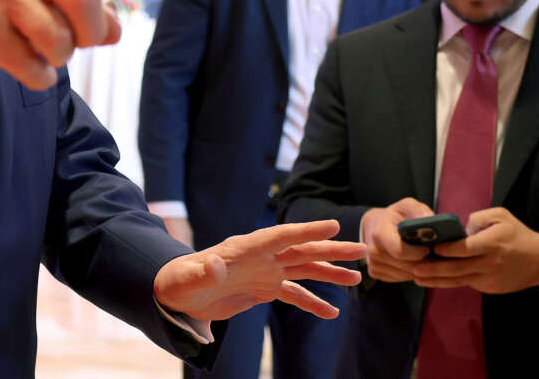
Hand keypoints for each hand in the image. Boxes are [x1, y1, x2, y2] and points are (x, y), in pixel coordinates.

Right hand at [0, 0, 151, 88]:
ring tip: (46, 50)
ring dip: (60, 58)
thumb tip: (114, 32)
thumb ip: (90, 14)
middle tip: (81, 41)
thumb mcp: (54, 1)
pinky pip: (34, 67)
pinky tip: (31, 67)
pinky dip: (41, 77)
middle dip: (90, 33)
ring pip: (59, 41)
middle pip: (84, 1)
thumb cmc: (18, 9)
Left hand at [152, 220, 364, 321]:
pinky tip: (332, 313)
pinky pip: (293, 295)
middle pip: (301, 249)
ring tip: (357, 278)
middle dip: (331, 248)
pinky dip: (312, 303)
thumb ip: (203, 271)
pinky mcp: (263, 289)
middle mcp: (259, 257)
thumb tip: (215, 265)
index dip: (306, 230)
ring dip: (329, 273)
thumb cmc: (178, 281)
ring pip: (303, 269)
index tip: (333, 225)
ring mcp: (264, 272)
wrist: (176, 294)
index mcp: (244, 248)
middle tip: (362, 248)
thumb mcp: (187, 278)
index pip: (280, 236)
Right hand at [361, 197, 431, 282]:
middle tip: (435, 254)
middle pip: (408, 266)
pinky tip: (413, 261)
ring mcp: (373, 264)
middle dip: (426, 262)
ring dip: (421, 269)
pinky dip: (411, 273)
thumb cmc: (394, 216)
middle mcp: (373, 250)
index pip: (400, 251)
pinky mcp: (375, 273)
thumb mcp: (406, 206)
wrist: (374, 225)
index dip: (419, 252)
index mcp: (380, 233)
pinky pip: (402, 279)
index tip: (429, 248)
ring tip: (425, 256)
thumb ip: (419, 211)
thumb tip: (430, 220)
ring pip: (407, 275)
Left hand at [411, 207, 538, 293]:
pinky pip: (467, 283)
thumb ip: (478, 218)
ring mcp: (489, 278)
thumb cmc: (517, 234)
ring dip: (437, 280)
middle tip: (414, 268)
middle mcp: (489, 263)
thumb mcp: (501, 216)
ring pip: (459, 280)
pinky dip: (450, 282)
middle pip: (457, 268)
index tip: (431, 248)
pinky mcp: (490, 287)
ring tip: (417, 278)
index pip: (464, 249)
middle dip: (434, 269)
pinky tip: (434, 280)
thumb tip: (459, 227)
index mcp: (491, 244)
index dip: (447, 250)